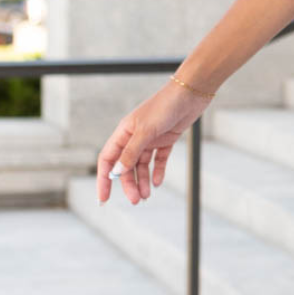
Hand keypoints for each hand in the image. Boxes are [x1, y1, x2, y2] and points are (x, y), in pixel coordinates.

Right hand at [96, 78, 214, 205]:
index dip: (104, 179)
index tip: (104, 199)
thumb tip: (116, 172)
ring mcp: (150, 139)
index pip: (107, 159)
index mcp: (123, 132)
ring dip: (143, 181)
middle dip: (128, 184)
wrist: (190, 93)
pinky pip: (158, 160)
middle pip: (125, 166)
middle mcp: (134, 136)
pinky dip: (158, 171)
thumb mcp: (145, 131)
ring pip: (141, 165)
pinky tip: (158, 183)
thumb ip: (131, 152)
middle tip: (136, 201)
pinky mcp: (166, 139)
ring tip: (147, 197)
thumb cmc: (164, 107)